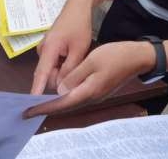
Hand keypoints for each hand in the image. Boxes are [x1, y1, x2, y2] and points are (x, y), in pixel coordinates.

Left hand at [25, 41, 154, 116]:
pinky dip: (66, 93)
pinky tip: (59, 89)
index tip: (30, 111)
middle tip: (30, 107)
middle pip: (66, 104)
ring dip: (56, 100)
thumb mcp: (92, 61)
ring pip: (71, 99)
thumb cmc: (115, 56)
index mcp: (88, 90)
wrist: (137, 57)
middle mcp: (91, 96)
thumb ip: (75, 76)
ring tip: (40, 99)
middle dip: (47, 106)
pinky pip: (78, 93)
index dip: (45, 107)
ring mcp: (95, 93)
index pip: (62, 102)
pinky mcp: (98, 88)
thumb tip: (59, 90)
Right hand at [30, 4, 92, 94]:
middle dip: (61, 77)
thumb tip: (61, 88)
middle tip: (77, 67)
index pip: (41, 74)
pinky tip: (72, 55)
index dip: (37, 89)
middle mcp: (42, 50)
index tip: (32, 102)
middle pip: (48, 75)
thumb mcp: (79, 49)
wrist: (77, 6)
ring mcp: (44, 48)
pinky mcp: (48, 48)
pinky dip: (62, 64)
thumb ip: (70, 69)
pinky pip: (53, 63)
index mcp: (49, 49)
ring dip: (63, 70)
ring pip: (52, 70)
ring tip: (76, 57)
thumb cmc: (79, 26)